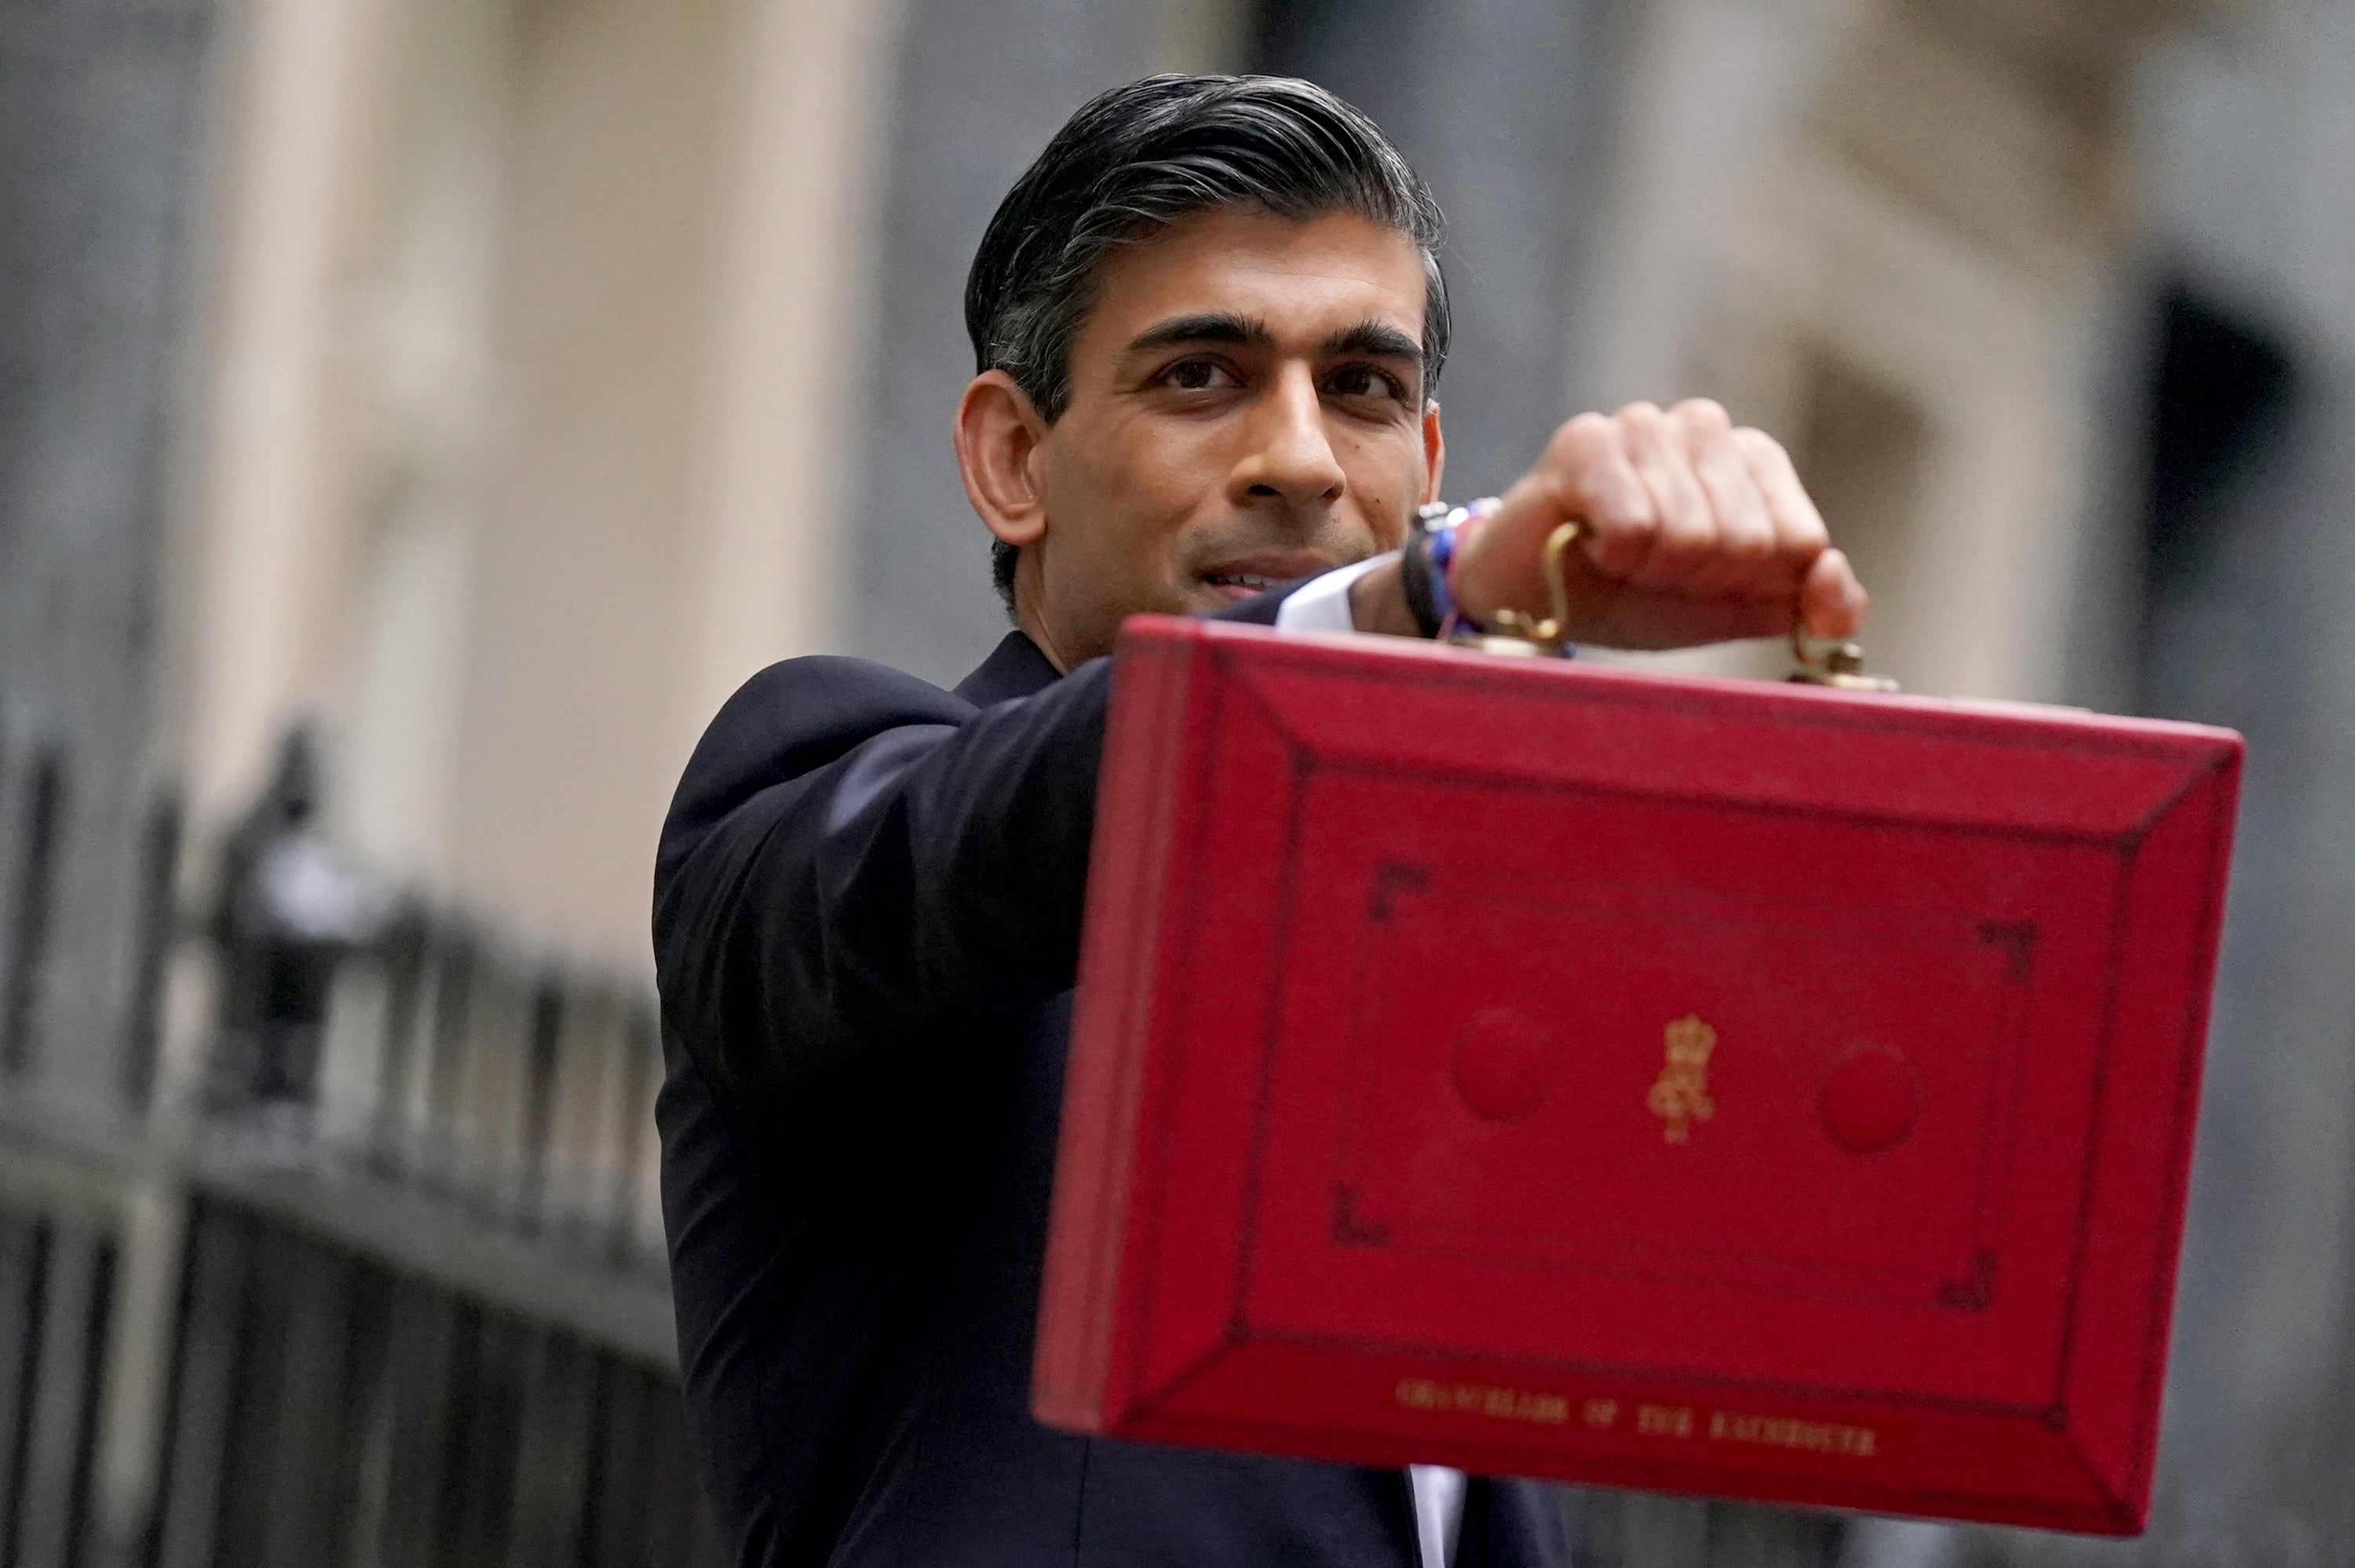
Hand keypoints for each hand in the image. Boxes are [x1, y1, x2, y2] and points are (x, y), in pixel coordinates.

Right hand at [1449, 400, 1865, 649]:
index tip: (1701, 582)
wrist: (1530, 598)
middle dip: (1698, 581)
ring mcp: (1645, 425)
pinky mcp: (1585, 440)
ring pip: (1692, 533)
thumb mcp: (1732, 610)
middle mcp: (1706, 427)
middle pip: (1749, 540)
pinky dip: (1615, 556)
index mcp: (1754, 460)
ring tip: (1619, 558)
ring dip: (1652, 571)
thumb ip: (1804, 605)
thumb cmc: (1632, 595)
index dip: (1748, 585)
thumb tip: (1835, 585)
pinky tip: (1590, 543)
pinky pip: (1635, 523)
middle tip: (1651, 572)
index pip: (1801, 541)